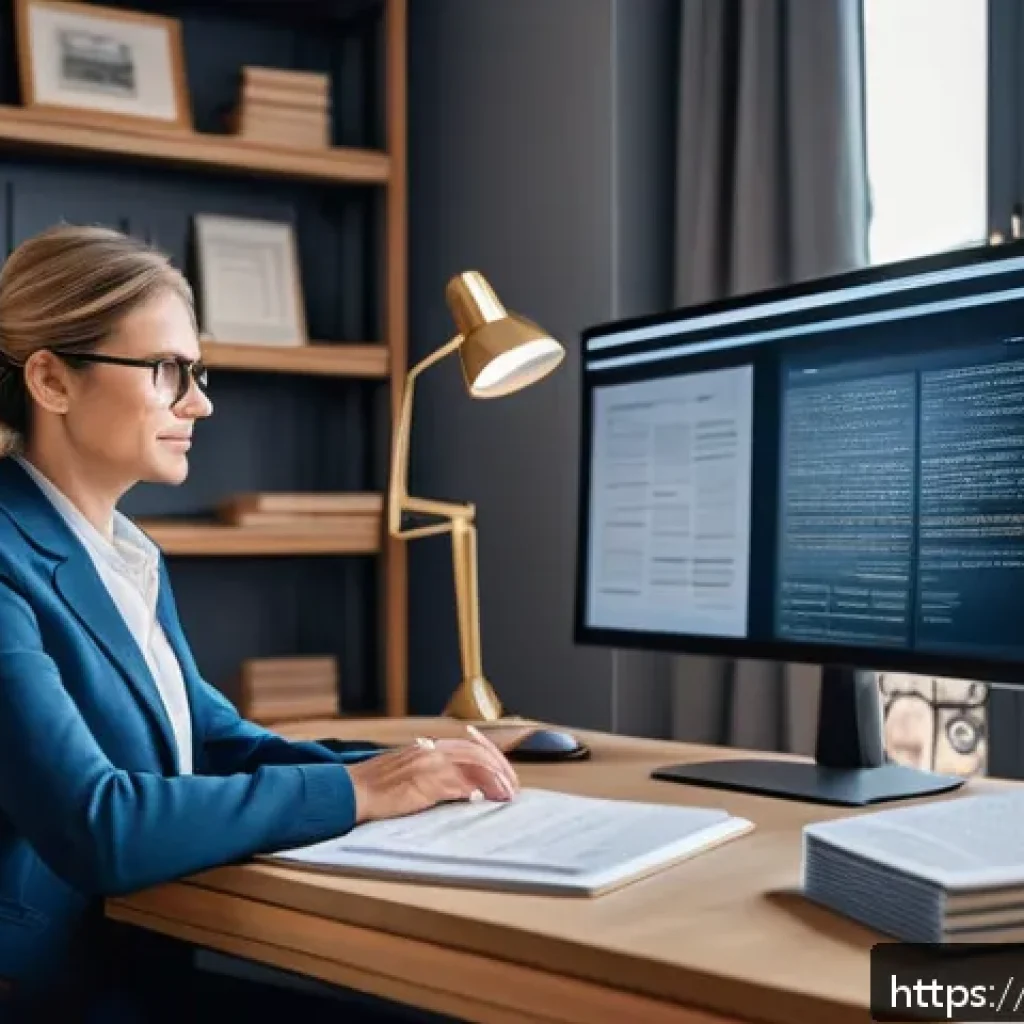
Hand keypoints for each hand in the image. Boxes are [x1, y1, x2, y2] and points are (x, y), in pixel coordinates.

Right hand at [346, 724, 519, 824]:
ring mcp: (427, 765)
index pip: (471, 745)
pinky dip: (473, 791)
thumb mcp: (407, 770)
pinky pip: (456, 785)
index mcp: (428, 746)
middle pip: (478, 752)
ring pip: (472, 766)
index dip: (493, 758)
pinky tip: (483, 800)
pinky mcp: (422, 783)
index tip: (506, 774)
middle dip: (500, 768)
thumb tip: (462, 787)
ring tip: (506, 795)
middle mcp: (431, 750)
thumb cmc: (376, 786)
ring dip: (494, 781)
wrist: (349, 791)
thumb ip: (433, 772)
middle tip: (513, 787)